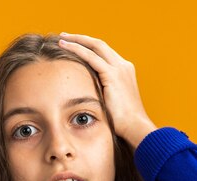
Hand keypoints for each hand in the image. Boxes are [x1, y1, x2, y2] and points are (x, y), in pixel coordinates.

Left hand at [58, 32, 157, 148]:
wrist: (135, 127)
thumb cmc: (123, 122)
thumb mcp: (111, 103)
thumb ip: (101, 93)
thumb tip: (85, 95)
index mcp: (124, 71)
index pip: (104, 53)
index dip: (88, 47)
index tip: (74, 45)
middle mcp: (123, 66)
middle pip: (100, 45)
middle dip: (81, 38)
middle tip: (64, 36)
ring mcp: (119, 69)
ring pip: (95, 46)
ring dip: (77, 40)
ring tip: (61, 38)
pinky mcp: (113, 75)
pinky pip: (91, 57)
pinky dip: (77, 49)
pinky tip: (65, 47)